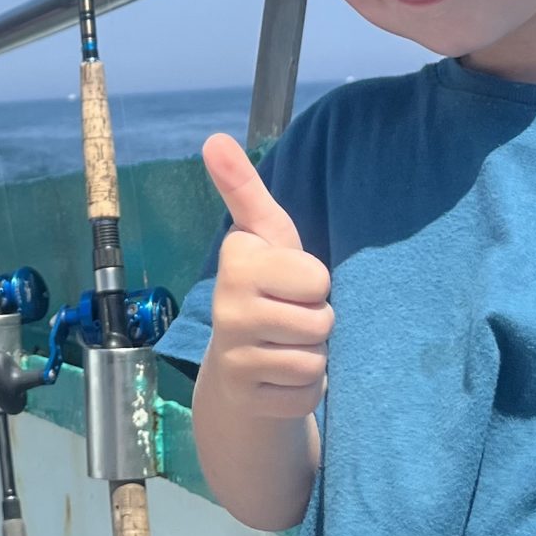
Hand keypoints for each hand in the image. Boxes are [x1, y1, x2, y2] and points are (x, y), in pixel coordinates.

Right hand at [200, 133, 333, 418]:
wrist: (240, 369)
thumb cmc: (266, 289)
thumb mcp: (265, 235)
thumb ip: (244, 188)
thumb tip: (213, 138)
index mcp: (236, 260)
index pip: (318, 278)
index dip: (315, 284)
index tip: (289, 284)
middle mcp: (225, 305)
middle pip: (321, 320)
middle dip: (318, 323)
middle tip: (290, 320)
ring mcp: (232, 354)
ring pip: (315, 360)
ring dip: (313, 358)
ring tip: (286, 348)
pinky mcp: (245, 396)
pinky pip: (306, 394)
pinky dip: (305, 391)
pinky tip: (280, 379)